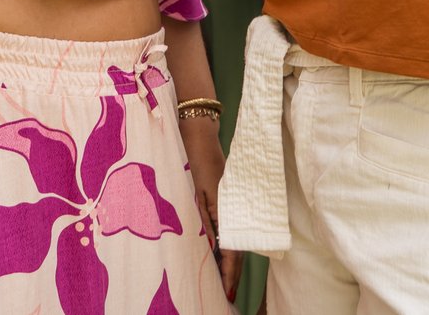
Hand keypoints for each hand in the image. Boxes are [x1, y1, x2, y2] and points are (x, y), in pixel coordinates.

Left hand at [180, 116, 240, 299]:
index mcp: (226, 210)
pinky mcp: (228, 198)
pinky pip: (231, 227)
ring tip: (224, 282)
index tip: (228, 294)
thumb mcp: (194, 193)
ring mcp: (232, 204)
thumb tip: (212, 250)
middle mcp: (233, 209)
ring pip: (235, 238)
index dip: (229, 274)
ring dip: (230, 260)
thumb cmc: (192, 161)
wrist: (198, 134)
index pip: (232, 251)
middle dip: (232, 273)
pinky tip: (220, 252)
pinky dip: (227, 242)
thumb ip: (204, 222)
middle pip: (237, 249)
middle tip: (228, 295)